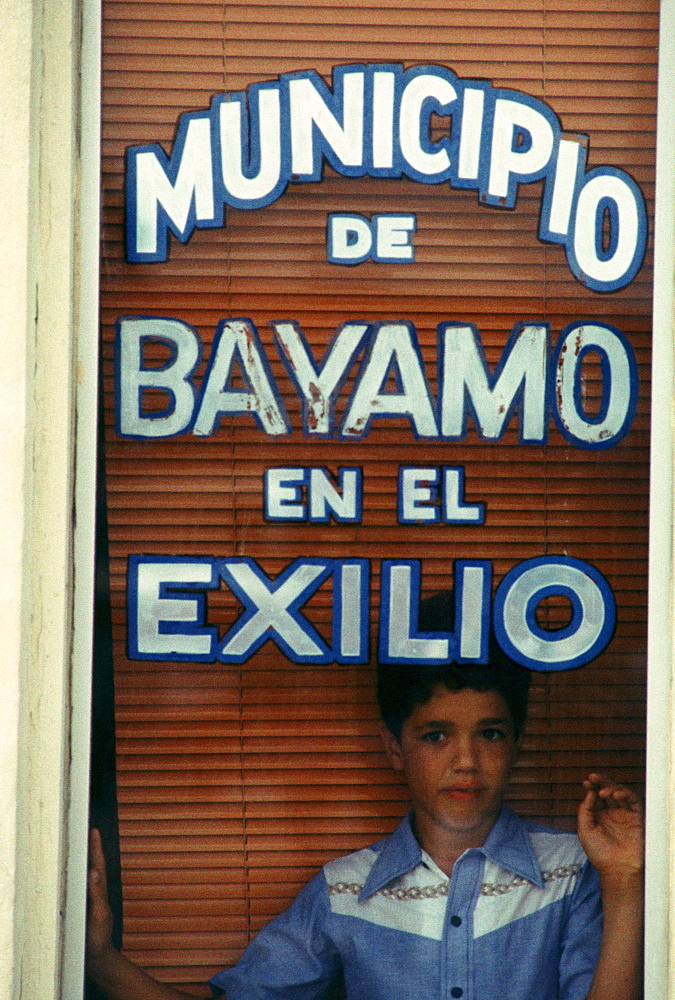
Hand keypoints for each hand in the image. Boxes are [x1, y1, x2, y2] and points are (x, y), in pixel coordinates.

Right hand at [87, 828, 115, 973]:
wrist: (97, 958)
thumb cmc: (98, 938)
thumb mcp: (99, 916)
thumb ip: (97, 895)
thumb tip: (93, 872)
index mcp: (101, 891)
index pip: (99, 864)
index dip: (96, 847)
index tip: (94, 830)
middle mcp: (96, 892)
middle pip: (94, 865)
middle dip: (92, 847)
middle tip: (88, 830)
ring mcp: (90, 899)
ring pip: (88, 874)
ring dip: (87, 859)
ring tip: (83, 844)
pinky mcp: (83, 908)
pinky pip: (82, 886)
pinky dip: (79, 875)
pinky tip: (75, 872)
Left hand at [576, 773, 643, 884]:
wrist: (617, 869)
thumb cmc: (599, 853)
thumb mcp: (584, 829)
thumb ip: (585, 810)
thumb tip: (589, 792)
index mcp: (600, 814)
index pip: (596, 795)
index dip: (592, 786)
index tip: (586, 782)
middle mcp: (613, 812)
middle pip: (608, 790)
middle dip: (601, 781)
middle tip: (593, 777)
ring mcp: (625, 814)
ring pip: (621, 793)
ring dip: (612, 787)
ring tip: (603, 792)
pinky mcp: (637, 818)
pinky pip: (634, 801)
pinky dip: (626, 794)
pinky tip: (616, 795)